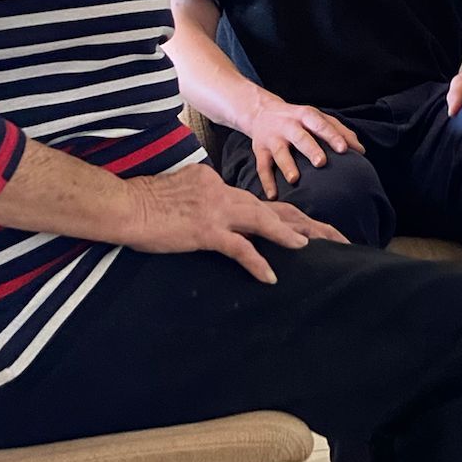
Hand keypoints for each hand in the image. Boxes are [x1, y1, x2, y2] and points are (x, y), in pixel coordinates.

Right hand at [124, 164, 344, 283]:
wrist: (123, 205)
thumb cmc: (143, 202)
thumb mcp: (179, 191)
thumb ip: (200, 195)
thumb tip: (208, 205)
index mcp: (216, 184)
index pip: (258, 202)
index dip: (287, 217)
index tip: (310, 229)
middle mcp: (222, 193)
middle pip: (273, 209)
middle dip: (307, 225)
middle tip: (337, 237)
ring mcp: (216, 211)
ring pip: (264, 221)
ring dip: (291, 237)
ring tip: (314, 249)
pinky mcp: (205, 230)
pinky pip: (238, 248)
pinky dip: (257, 262)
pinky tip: (271, 276)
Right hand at [248, 98, 363, 199]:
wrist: (261, 112)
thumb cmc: (298, 119)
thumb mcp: (317, 118)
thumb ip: (339, 130)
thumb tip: (360, 149)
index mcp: (306, 115)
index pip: (321, 125)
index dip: (332, 136)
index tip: (344, 149)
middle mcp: (288, 125)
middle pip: (300, 137)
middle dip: (310, 149)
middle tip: (321, 162)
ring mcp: (272, 138)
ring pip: (279, 152)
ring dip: (286, 165)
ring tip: (294, 179)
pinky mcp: (259, 150)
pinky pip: (262, 167)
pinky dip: (266, 182)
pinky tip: (273, 196)